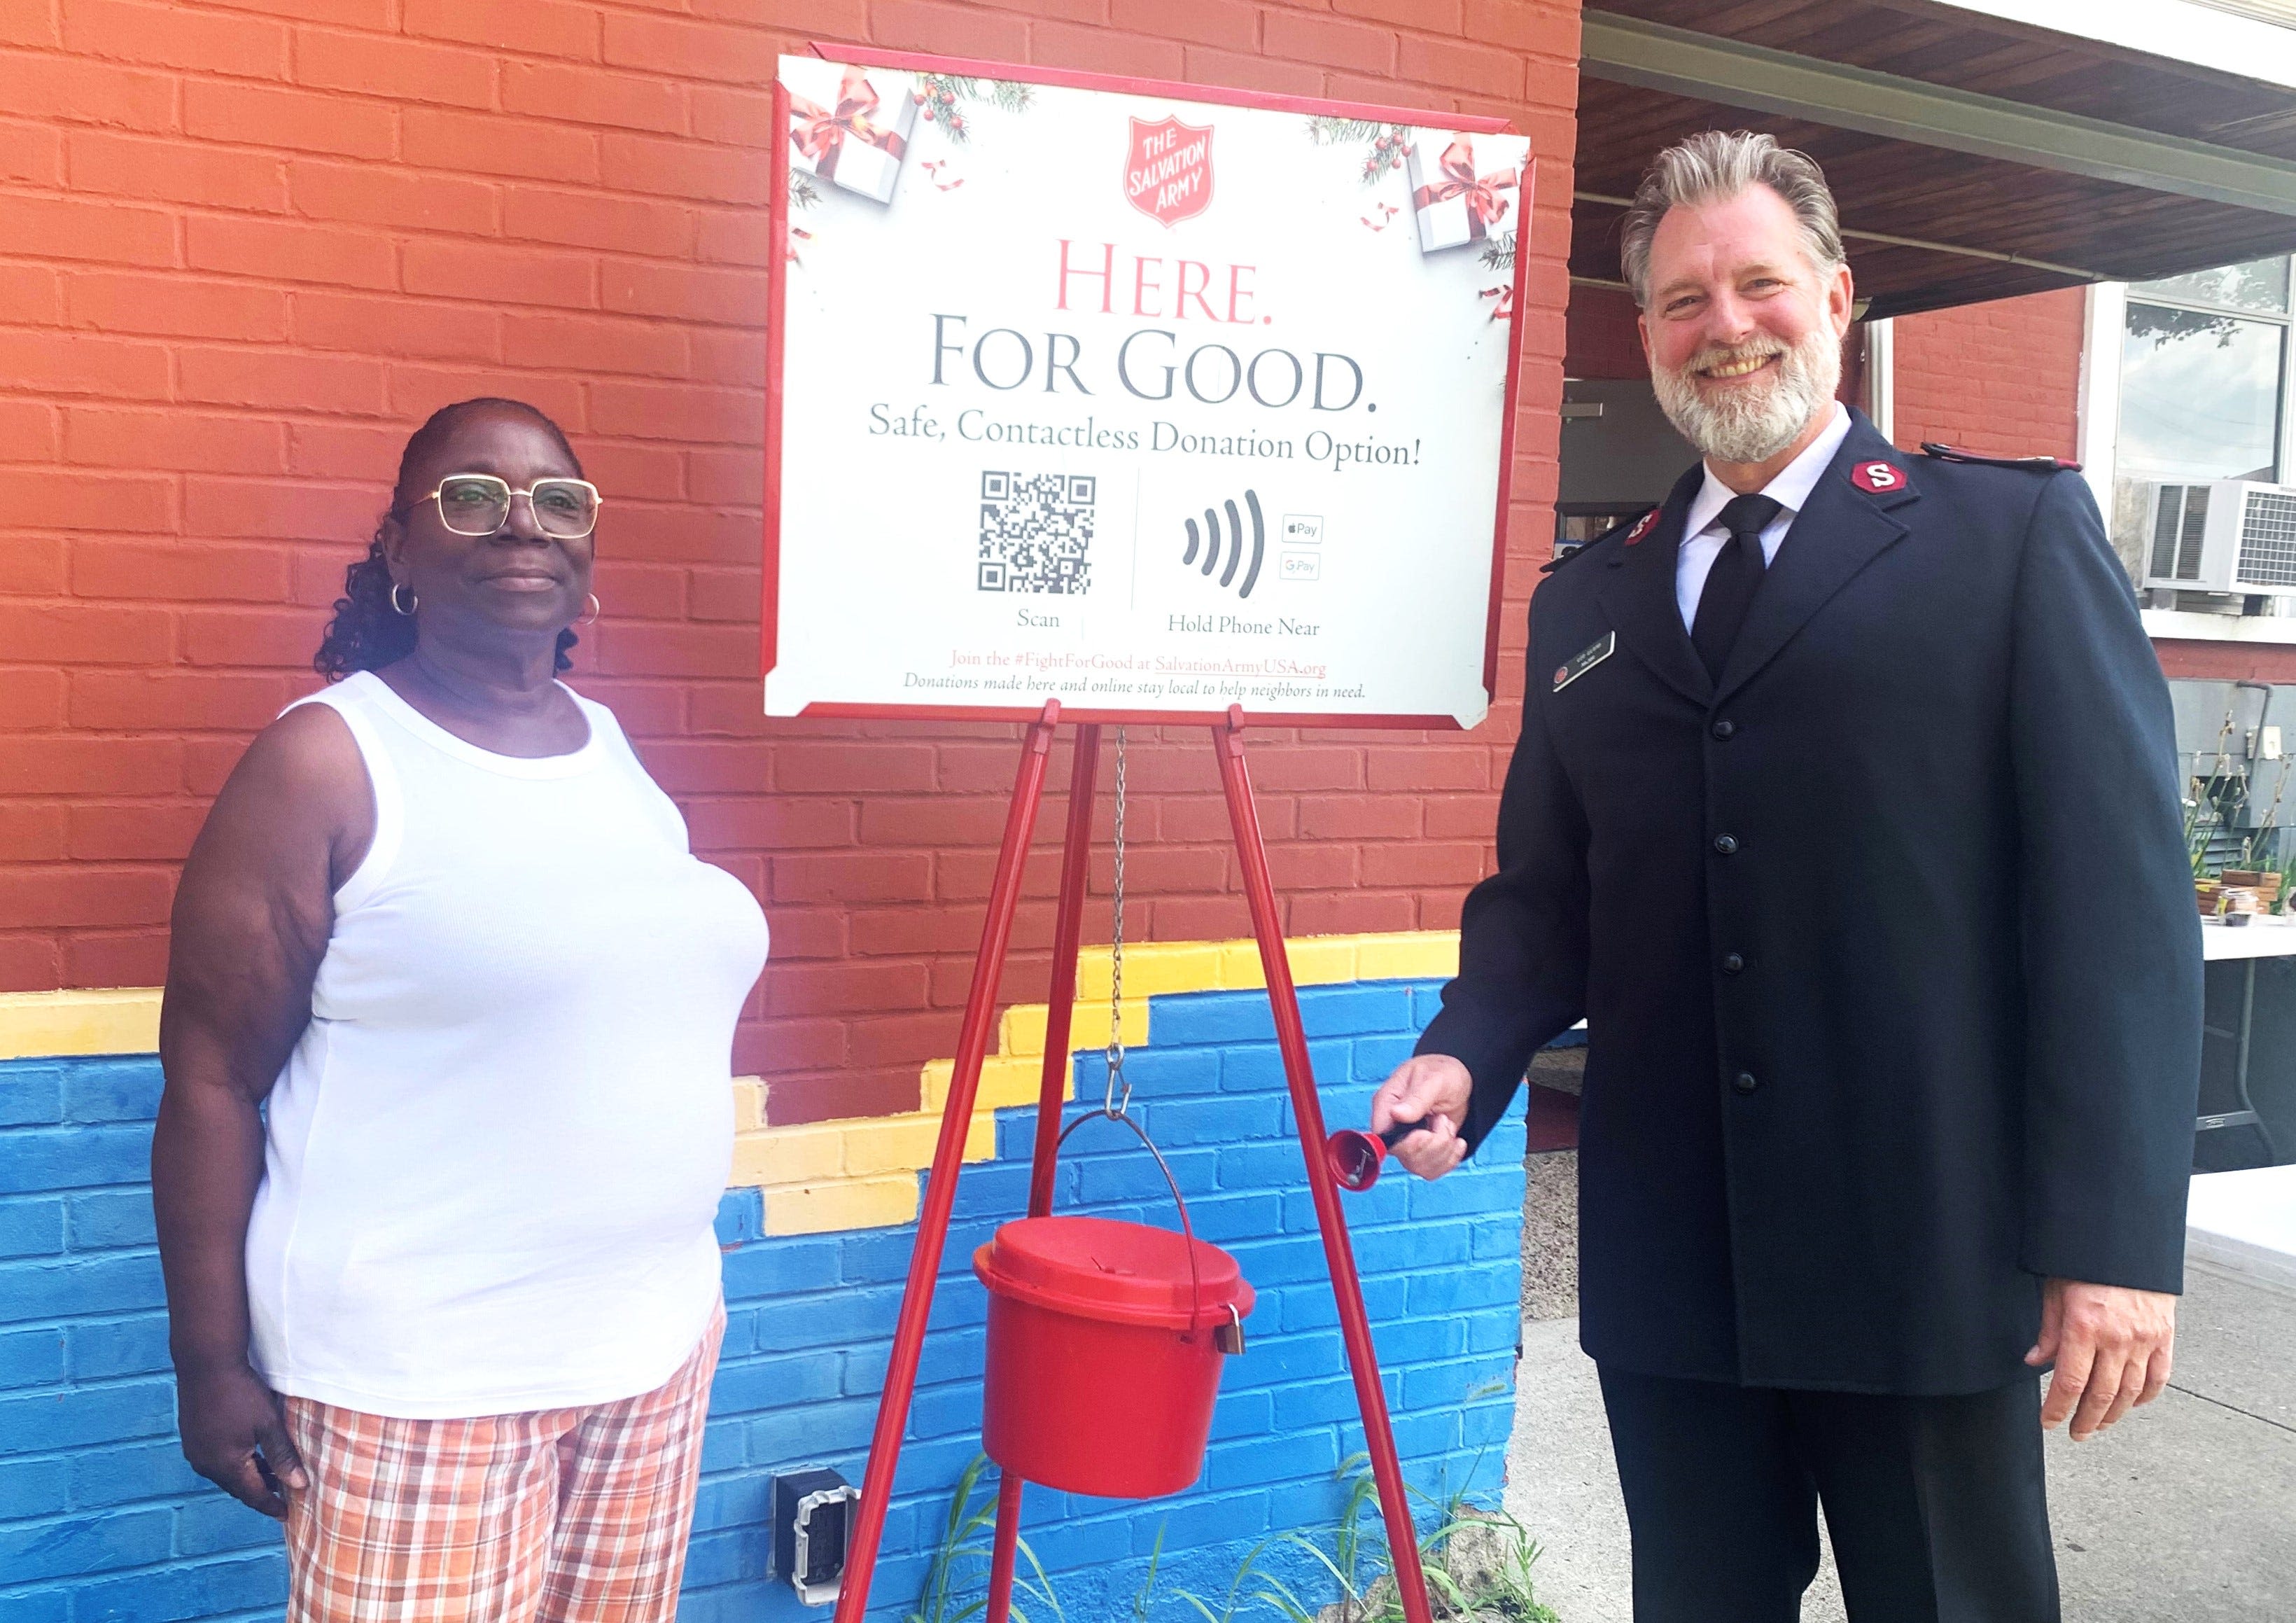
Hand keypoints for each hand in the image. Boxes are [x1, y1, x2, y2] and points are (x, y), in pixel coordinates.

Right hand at [176, 1359, 307, 1517]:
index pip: (253, 1495)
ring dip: (248, 1476)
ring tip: (273, 1475)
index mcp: (225, 1465)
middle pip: (238, 1487)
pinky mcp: (192, 1438)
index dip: (272, 1505)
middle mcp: (205, 1464)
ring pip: (226, 1474)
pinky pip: (216, 1461)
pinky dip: (235, 1464)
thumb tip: (300, 1485)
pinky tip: (249, 1455)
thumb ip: (284, 1457)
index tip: (288, 1514)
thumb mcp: (268, 1425)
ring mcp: (195, 1451)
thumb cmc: (241, 1393)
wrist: (206, 1364)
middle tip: (284, 1495)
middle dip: (261, 1492)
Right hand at [1369, 1055, 1473, 1180]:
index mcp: (1387, 1104)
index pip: (1381, 1136)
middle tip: (1442, 1120)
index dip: (1406, 1142)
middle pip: (1403, 1155)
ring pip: (1418, 1167)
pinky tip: (1456, 1142)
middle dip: (1431, 1144)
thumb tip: (1396, 1113)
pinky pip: (1431, 1171)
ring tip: (1447, 1125)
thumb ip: (1416, 1098)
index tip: (1425, 1132)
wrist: (1459, 1080)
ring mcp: (1406, 1141)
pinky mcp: (1422, 1152)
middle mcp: (1393, 1126)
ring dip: (1443, 1150)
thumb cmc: (1442, 1072)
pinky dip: (1449, 1160)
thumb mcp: (1433, 1079)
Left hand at [2025, 1278, 2175, 1440]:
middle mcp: (2117, 1338)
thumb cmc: (2086, 1262)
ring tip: (2097, 1425)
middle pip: (2101, 1395)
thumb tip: (2034, 1362)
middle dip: (2085, 1419)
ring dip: (2113, 1415)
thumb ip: (2048, 1329)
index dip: (2058, 1408)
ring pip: (2130, 1392)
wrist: (2129, 1243)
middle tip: (2074, 1433)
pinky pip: (2158, 1378)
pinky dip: (2145, 1397)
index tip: (2048, 1422)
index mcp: (2085, 1326)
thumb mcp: (2055, 1289)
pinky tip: (2132, 1405)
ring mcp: (2145, 1340)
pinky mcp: (2164, 1337)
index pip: (2069, 1381)